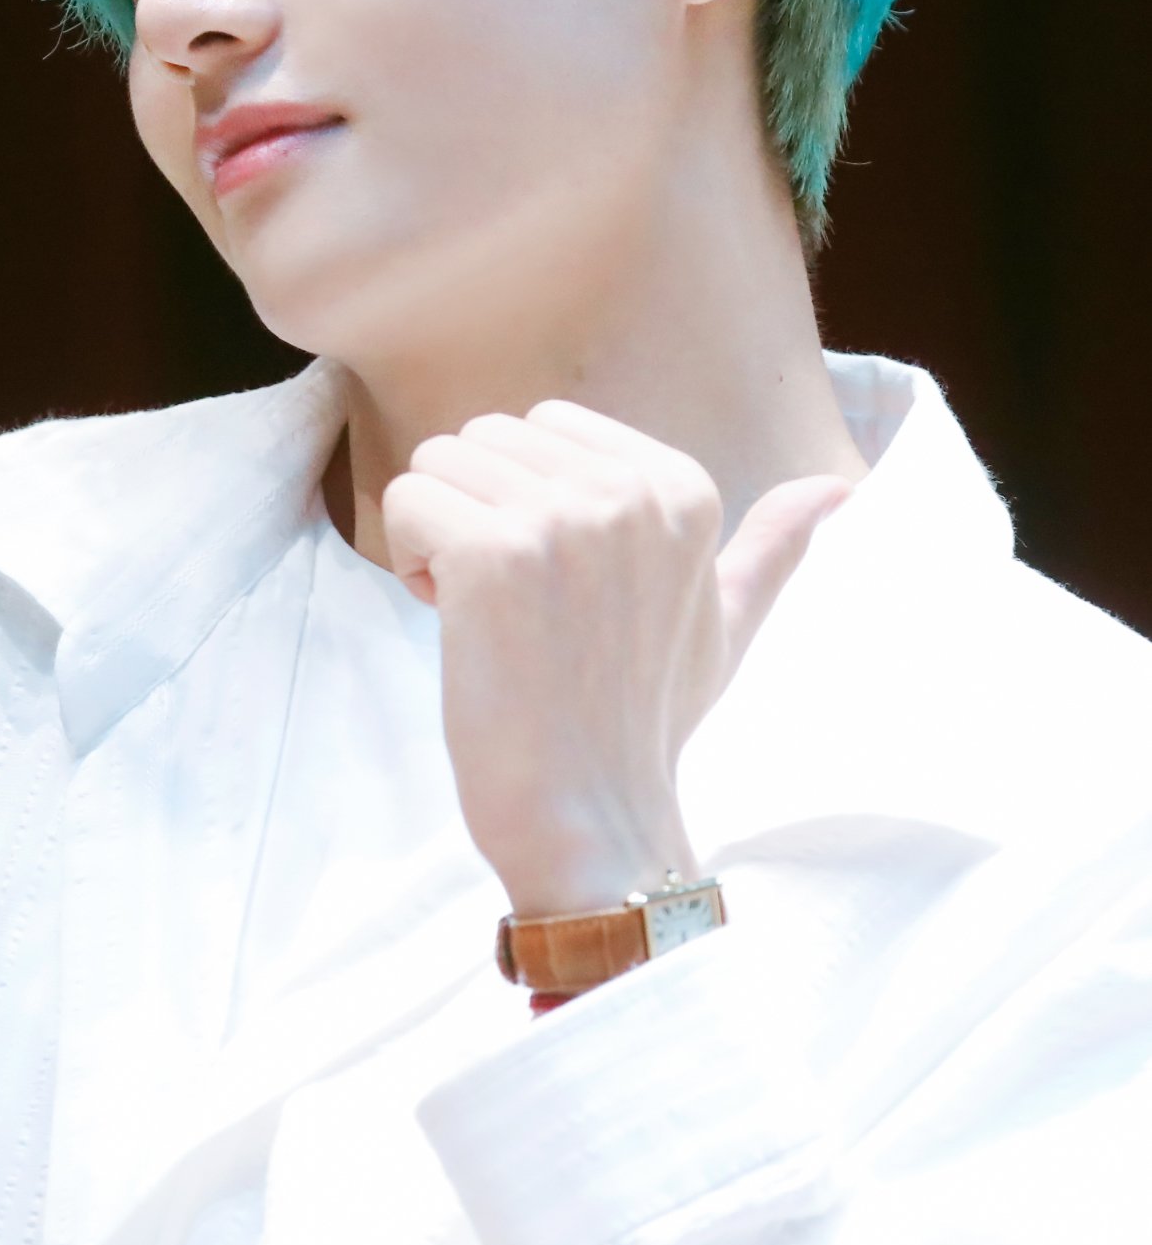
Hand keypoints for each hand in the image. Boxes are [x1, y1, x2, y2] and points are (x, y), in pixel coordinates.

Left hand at [382, 401, 849, 918]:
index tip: (556, 584)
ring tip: (488, 614)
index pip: (544, 425)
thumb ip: (772, 546)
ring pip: (439, 461)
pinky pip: (408, 500)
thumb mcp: (727, 621)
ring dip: (438, 537)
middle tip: (515, 606)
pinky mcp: (492, 553)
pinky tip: (453, 623)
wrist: (594, 820)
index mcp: (684, 486)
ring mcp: (562, 518)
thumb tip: (837, 487)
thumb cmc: (645, 721)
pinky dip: (409, 561)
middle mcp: (629, 489)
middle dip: (477, 511)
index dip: (528, 500)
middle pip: (484, 437)